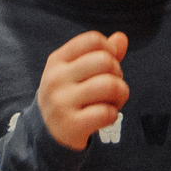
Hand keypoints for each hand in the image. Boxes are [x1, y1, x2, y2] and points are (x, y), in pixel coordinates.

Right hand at [36, 30, 128, 150]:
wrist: (47, 132)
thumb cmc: (70, 95)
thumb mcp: (78, 71)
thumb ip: (101, 53)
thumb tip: (122, 38)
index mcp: (57, 60)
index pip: (93, 40)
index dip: (110, 50)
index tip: (107, 66)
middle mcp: (56, 78)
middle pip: (105, 61)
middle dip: (117, 74)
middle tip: (110, 87)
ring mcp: (62, 102)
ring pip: (110, 85)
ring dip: (120, 94)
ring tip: (112, 101)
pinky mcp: (71, 125)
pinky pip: (107, 113)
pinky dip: (113, 115)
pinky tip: (105, 117)